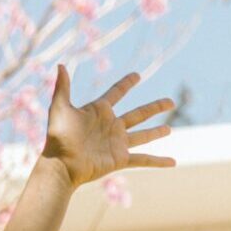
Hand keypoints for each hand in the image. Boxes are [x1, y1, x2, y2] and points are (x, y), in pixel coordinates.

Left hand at [44, 65, 175, 188]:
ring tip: (169, 130)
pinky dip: (158, 161)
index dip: (126, 84)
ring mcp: (117, 143)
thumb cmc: (58, 138)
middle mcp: (111, 126)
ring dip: (156, 132)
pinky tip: (172, 163)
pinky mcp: (120, 159)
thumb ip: (63, 88)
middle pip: (138, 113)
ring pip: (143, 135)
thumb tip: (61, 65)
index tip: (136, 76)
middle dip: (154, 107)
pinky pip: (143, 160)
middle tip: (170, 102)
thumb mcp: (60, 109)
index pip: (117, 93)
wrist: (60, 166)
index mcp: (99, 111)